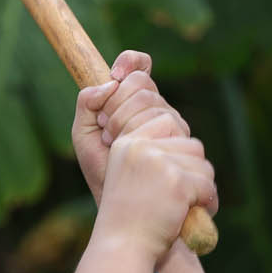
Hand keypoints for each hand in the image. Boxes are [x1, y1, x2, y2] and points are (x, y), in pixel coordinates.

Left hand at [71, 50, 192, 203]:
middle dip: (117, 107)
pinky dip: (143, 138)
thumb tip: (108, 82)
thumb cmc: (104, 174)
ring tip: (118, 149)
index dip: (129, 62)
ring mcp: (175, 126)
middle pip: (142, 84)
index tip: (114, 75)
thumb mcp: (84, 138)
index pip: (139, 67)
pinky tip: (133, 153)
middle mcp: (160, 109)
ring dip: (126, 125)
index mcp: (137, 103)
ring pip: (154, 104)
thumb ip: (86, 105)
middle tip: (107, 134)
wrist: (124, 209)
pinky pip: (170, 126)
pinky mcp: (187, 144)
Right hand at [88, 119, 218, 262]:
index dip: (179, 151)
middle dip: (195, 171)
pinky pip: (207, 186)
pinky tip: (195, 216)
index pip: (168, 123)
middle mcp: (141, 148)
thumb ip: (152, 156)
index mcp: (127, 143)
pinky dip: (208, 203)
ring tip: (191, 207)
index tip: (171, 177)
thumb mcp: (131, 177)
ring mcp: (159, 163)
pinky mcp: (177, 182)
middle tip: (187, 196)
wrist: (121, 248)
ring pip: (203, 165)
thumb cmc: (127, 220)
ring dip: (204, 187)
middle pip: (192, 145)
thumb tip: (192, 144)